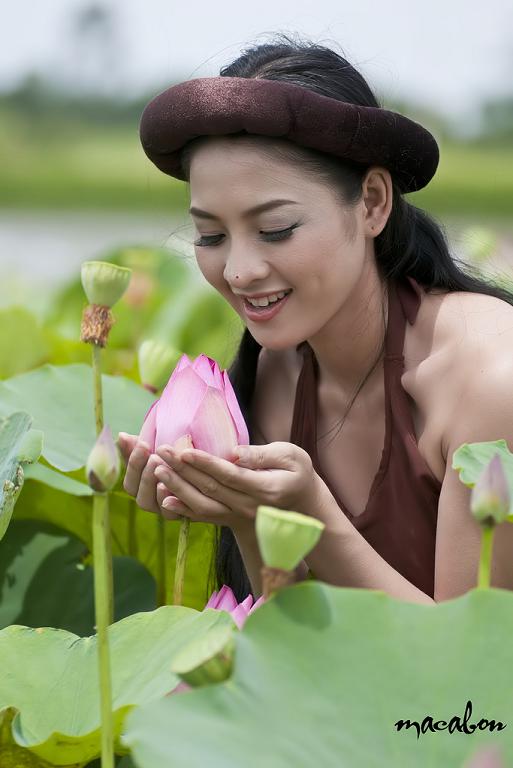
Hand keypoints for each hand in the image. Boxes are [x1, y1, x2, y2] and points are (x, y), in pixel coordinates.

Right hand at [118, 432, 175, 514]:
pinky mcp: (180, 515)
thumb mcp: (159, 450)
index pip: (129, 478)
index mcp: (140, 485)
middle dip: (144, 474)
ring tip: (162, 469)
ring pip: (148, 503)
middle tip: (154, 458)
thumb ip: (139, 446)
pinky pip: (169, 514)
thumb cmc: (178, 458)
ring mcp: (163, 510)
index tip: (143, 444)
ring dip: (152, 486)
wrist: (204, 471)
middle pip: (137, 493)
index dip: (133, 462)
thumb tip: (122, 435)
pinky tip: (169, 488)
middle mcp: (149, 500)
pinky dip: (168, 502)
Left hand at [153, 441, 327, 528]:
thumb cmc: (297, 473)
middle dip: (183, 470)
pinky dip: (183, 508)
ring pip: (203, 504)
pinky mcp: (231, 520)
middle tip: (161, 452)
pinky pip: (204, 516)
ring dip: (178, 488)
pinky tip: (164, 497)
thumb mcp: (291, 456)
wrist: (302, 505)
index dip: (205, 463)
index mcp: (264, 489)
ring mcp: (239, 516)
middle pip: (211, 489)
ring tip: (157, 470)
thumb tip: (234, 453)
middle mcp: (249, 507)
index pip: (229, 475)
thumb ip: (262, 455)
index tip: (184, 450)